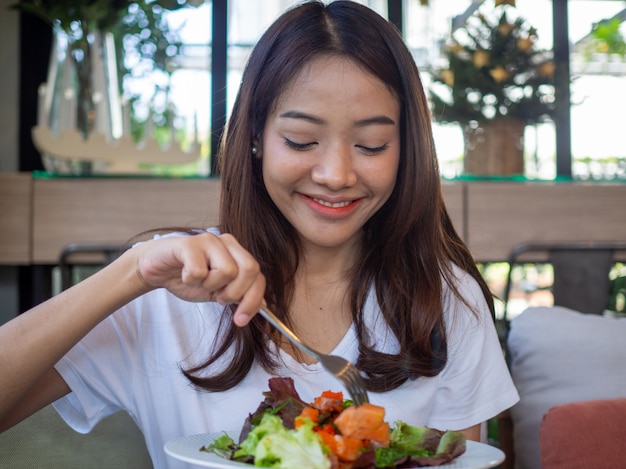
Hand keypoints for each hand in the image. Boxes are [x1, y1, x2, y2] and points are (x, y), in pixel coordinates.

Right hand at [133, 232, 264, 325]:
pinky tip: (184, 274)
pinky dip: (191, 280)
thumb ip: (238, 294)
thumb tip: (262, 306)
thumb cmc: (189, 278)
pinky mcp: (189, 243)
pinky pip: (199, 271)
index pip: (258, 277)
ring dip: (210, 285)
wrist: (157, 269)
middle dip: (234, 293)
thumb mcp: (218, 291)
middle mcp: (228, 243)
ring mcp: (209, 240)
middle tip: (216, 297)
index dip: (253, 301)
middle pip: (250, 269)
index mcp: (238, 254)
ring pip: (227, 271)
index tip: (240, 320)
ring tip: (197, 281)